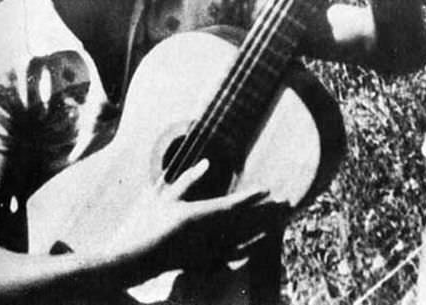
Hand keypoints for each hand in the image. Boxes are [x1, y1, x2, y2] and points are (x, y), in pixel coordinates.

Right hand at [105, 160, 288, 282]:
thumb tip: (207, 163)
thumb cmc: (149, 223)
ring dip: (264, 228)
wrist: (137, 258)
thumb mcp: (167, 196)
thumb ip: (188, 180)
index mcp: (199, 215)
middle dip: (268, 211)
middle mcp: (208, 234)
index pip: (232, 204)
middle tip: (288, 203)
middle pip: (246, 222)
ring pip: (245, 239)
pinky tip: (261, 243)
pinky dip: (250, 249)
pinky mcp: (206, 262)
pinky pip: (235, 256)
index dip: (252, 196)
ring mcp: (208, 250)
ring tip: (281, 220)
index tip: (268, 189)